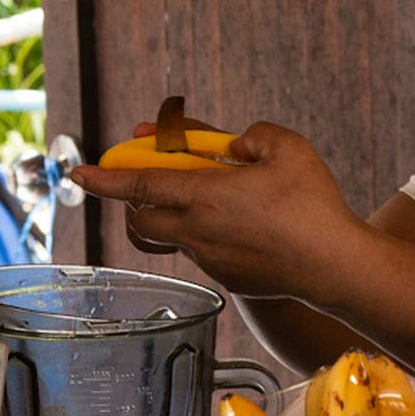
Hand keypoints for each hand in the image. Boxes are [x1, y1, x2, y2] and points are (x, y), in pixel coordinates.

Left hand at [72, 123, 357, 301]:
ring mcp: (211, 260)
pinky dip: (208, 236)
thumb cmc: (315, 205)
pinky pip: (203, 254)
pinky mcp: (229, 280)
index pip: (138, 185)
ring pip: (171, 238)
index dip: (103, 179)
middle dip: (134, 201)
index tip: (77, 173)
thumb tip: (235, 144)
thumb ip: (253, 135)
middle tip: (152, 183)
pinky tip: (245, 228)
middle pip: (139, 220)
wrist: (337, 265)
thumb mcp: (288, 148)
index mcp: (205, 196)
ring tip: (206, 202)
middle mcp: (198, 232)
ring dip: (173, 218)